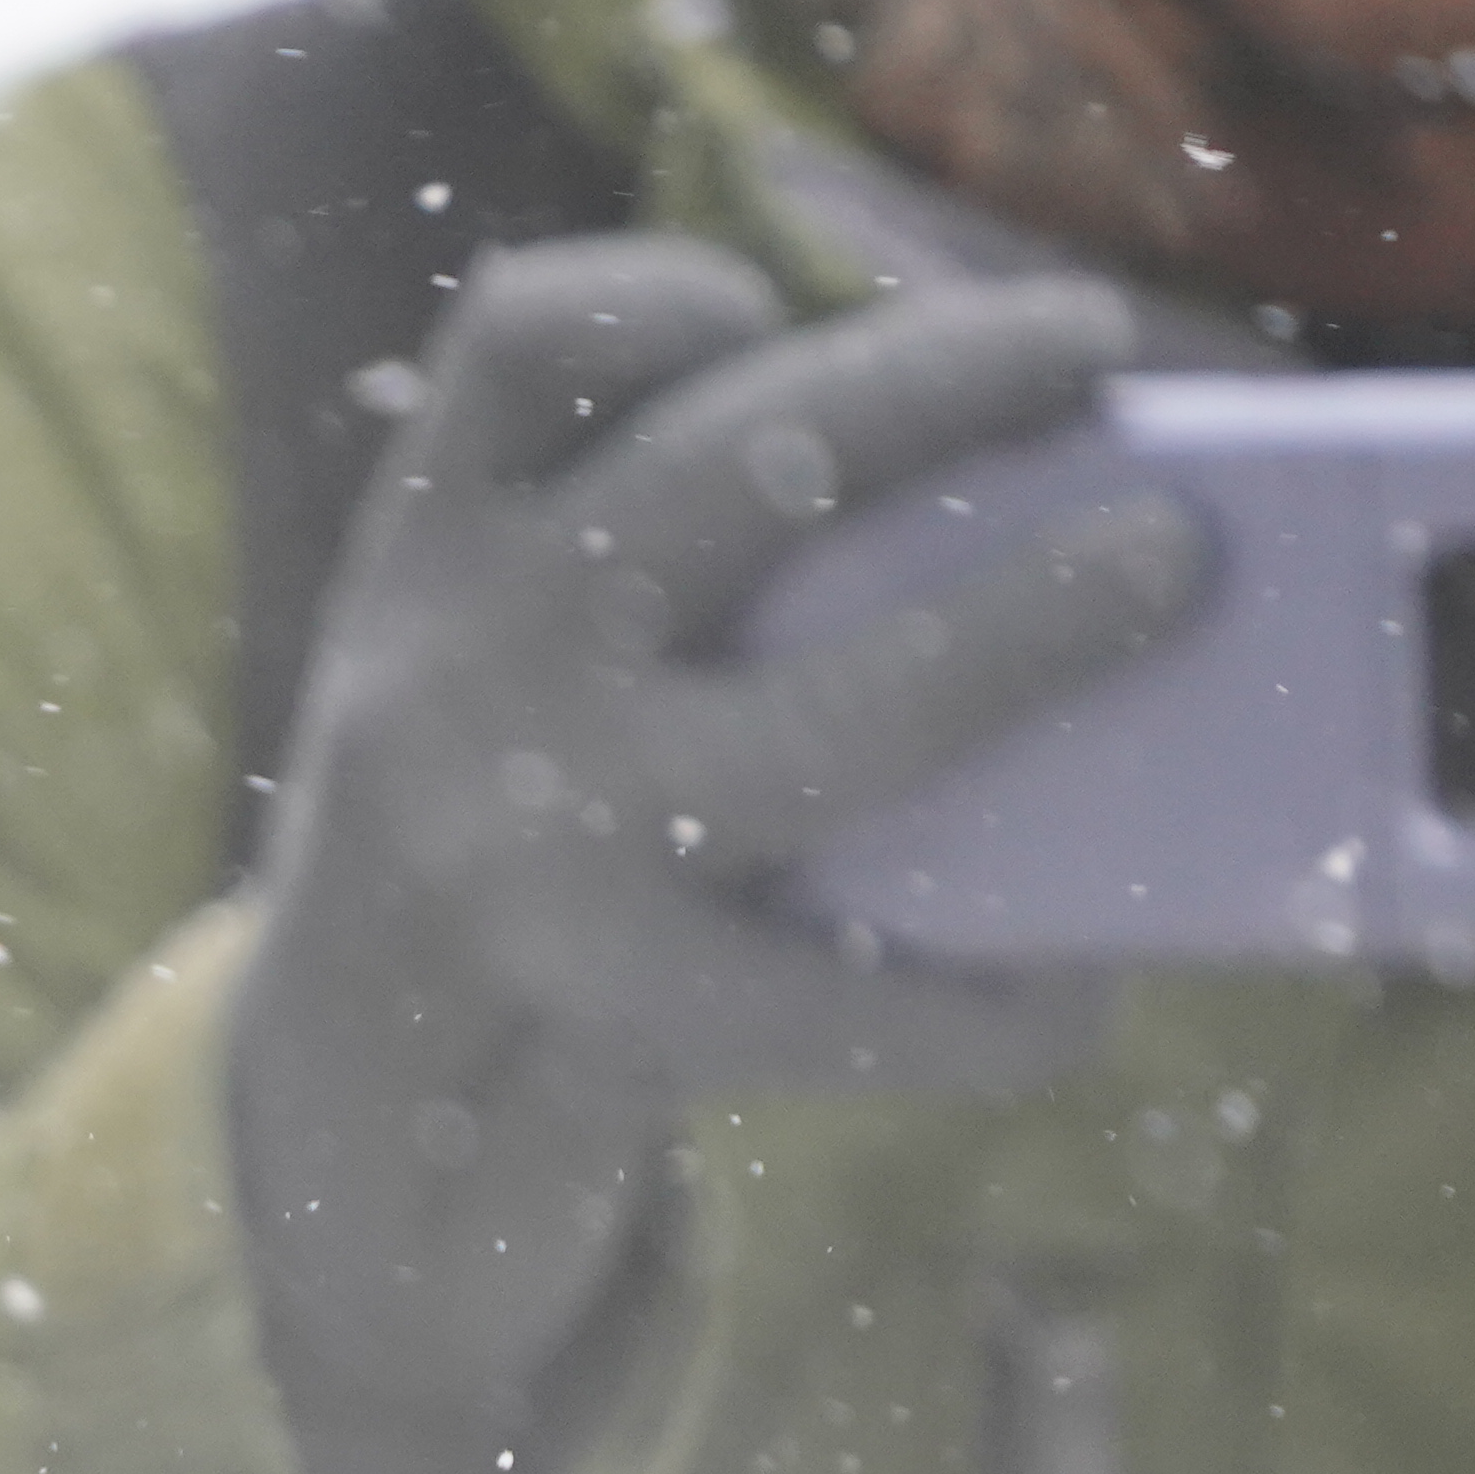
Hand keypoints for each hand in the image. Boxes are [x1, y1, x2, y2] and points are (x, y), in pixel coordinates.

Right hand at [223, 243, 1202, 1473]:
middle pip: (732, 471)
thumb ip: (594, 589)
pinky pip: (845, 998)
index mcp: (421, 580)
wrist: (314, 1175)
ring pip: (823, 729)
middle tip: (1088, 351)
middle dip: (942, 384)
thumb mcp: (449, 694)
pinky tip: (1060, 998)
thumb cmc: (455, 878)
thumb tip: (963, 490)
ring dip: (1021, 643)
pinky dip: (984, 1007)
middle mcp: (455, 696)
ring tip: (1160, 582)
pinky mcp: (602, 1040)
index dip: (667, 298)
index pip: (518, 353)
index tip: (781, 305)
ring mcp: (527, 874)